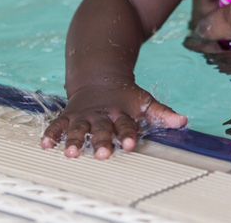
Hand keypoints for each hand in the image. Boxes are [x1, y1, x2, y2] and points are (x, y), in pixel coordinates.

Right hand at [40, 82, 186, 158]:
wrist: (101, 77)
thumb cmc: (127, 97)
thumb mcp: (146, 102)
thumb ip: (163, 113)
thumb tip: (184, 120)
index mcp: (122, 112)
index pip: (126, 124)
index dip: (128, 133)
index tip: (130, 144)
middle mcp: (102, 115)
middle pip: (102, 128)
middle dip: (101, 140)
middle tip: (102, 153)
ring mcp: (84, 115)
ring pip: (78, 128)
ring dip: (73, 140)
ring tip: (70, 153)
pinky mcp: (69, 115)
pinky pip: (58, 124)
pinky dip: (52, 133)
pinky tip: (46, 144)